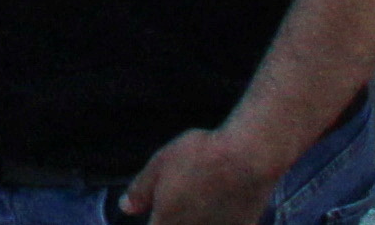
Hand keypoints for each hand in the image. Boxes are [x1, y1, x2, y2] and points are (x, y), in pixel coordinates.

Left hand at [122, 125, 287, 224]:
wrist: (247, 157)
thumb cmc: (201, 157)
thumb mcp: (160, 165)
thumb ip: (141, 191)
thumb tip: (126, 207)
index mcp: (166, 222)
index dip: (156, 219)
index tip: (159, 212)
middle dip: (173, 219)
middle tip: (181, 199)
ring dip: (198, 219)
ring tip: (202, 200)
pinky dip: (220, 219)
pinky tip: (222, 206)